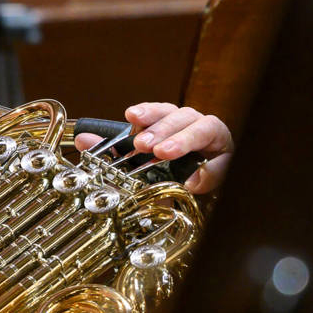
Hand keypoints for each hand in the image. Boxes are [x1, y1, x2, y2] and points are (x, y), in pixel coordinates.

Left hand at [75, 104, 232, 193]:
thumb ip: (113, 152)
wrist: (199, 202)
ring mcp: (213, 139)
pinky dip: (209, 170)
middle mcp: (193, 125)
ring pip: (203, 128)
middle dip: (160, 127)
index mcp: (172, 123)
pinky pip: (223, 160)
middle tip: (142, 143)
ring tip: (164, 153)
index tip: (130, 116)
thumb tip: (83, 140)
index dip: (146, 111)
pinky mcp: (228, 157)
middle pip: (180, 115)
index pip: (160, 110)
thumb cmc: (170, 176)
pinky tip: (194, 181)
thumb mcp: (139, 166)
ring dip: (182, 139)